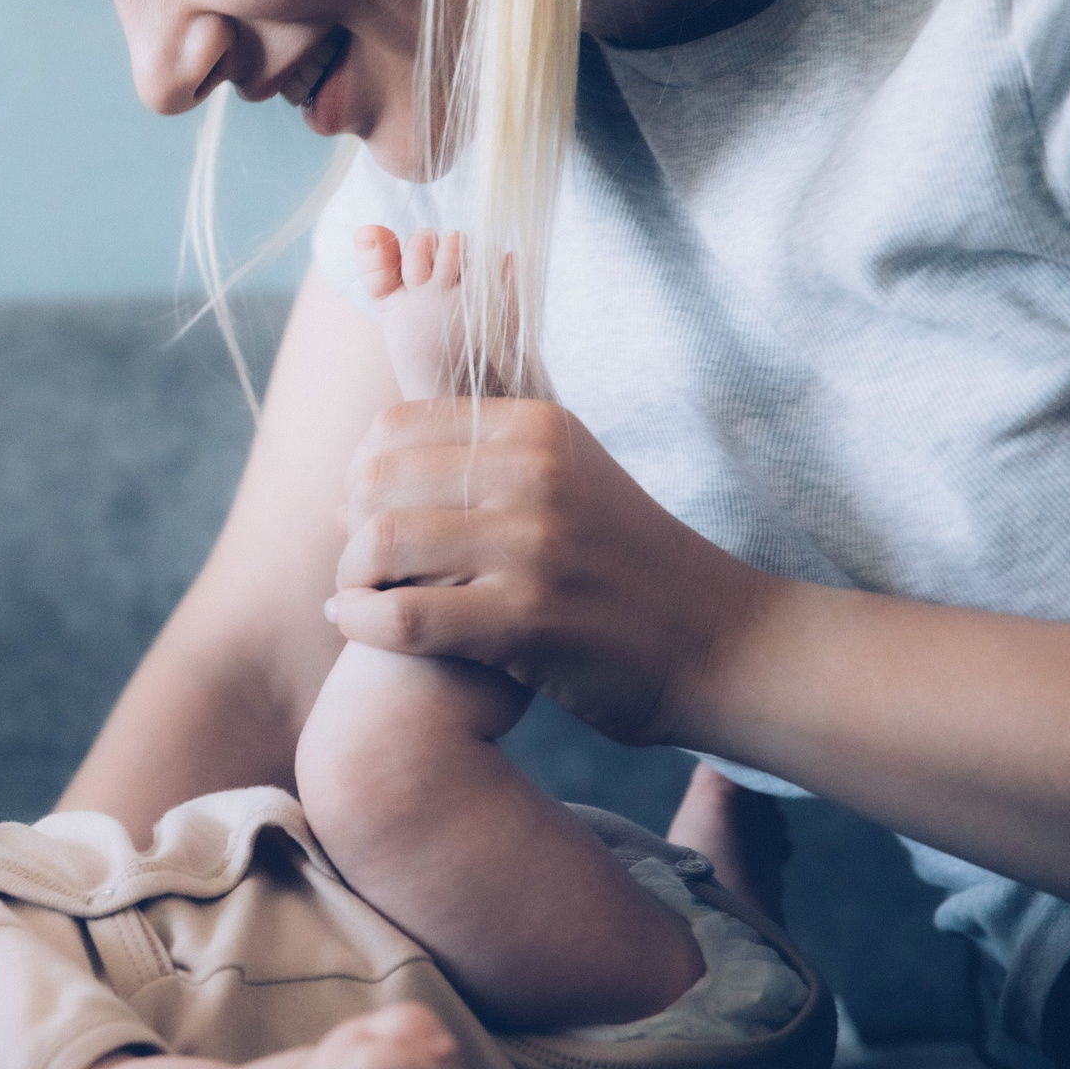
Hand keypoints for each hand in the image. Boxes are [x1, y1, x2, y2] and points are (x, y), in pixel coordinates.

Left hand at [331, 397, 769, 747]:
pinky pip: (400, 617)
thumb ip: (475, 471)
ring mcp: (531, 545)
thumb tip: (349, 489)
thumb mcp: (565, 483)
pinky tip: (359, 628)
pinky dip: (360, 624)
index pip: (395, 426)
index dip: (360, 474)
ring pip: (376, 546)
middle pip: (375, 481)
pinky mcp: (526, 618)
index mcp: (537, 427)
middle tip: (359, 568)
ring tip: (356, 600)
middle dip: (348, 529)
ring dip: (348, 580)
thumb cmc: (625, 569)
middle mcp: (533, 473)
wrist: (721, 642)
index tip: (366, 515)